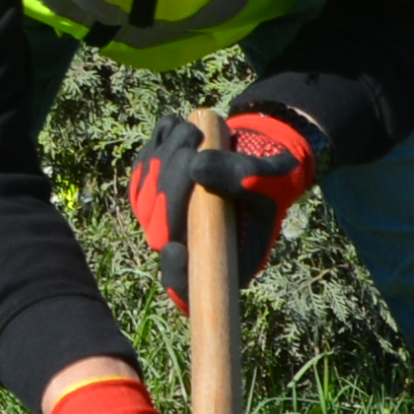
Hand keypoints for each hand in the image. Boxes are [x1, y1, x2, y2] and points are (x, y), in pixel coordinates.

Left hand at [120, 103, 323, 290]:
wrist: (259, 154)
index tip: (174, 248)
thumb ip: (242, 177)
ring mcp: (165, 218)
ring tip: (191, 130)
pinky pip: (140, 174)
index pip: (188, 286)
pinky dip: (155, 148)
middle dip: (171, 187)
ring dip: (164, 159)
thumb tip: (197, 168)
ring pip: (145, 199)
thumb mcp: (271, 178)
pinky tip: (175, 126)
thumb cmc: (273, 178)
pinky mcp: (152, 190)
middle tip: (193, 149)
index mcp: (220, 259)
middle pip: (159, 232)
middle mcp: (188, 245)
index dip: (175, 273)